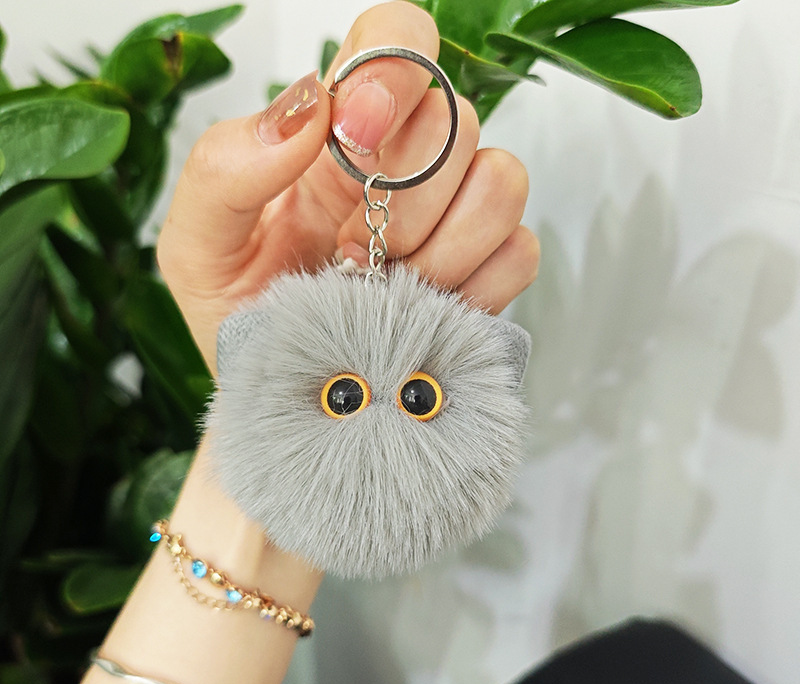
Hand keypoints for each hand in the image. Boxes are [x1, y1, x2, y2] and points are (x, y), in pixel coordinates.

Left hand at [157, 0, 539, 372]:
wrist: (282, 396)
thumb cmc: (239, 317)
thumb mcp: (195, 244)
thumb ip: (226, 167)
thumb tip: (309, 111)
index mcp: (335, 138)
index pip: (397, 41)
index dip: (394, 71)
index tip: (359, 136)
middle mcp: (403, 166)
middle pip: (456, 118)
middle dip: (407, 195)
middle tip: (358, 253)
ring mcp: (451, 220)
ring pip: (502, 180)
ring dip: (445, 245)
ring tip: (390, 289)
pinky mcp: (483, 275)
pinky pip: (520, 251)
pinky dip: (476, 287)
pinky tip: (426, 310)